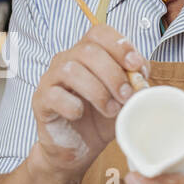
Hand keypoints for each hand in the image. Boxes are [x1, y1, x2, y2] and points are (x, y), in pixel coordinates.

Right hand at [30, 24, 148, 181]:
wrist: (77, 150)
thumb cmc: (99, 120)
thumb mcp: (124, 99)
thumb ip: (135, 83)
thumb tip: (143, 75)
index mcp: (87, 53)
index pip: (99, 33)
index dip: (120, 45)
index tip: (136, 66)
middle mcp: (66, 60)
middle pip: (88, 51)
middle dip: (113, 74)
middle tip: (126, 96)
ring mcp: (51, 79)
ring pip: (71, 70)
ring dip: (97, 91)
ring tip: (110, 110)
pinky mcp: (41, 101)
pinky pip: (54, 95)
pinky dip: (72, 105)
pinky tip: (80, 114)